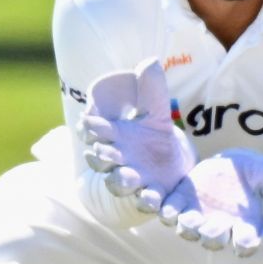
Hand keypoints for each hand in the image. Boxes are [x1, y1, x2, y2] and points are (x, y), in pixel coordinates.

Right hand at [79, 58, 194, 212]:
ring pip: (117, 182)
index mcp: (111, 135)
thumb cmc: (153, 133)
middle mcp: (116, 159)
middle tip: (106, 151)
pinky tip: (154, 201)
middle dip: (101, 154)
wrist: (172, 161)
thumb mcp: (156, 110)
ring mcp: (131, 178)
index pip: (92, 130)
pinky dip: (148, 202)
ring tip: (128, 177)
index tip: (90, 121)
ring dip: (119, 180)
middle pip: (99, 158)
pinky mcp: (151, 194)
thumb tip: (151, 62)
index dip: (90, 127)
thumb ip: (152, 89)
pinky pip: (145, 201)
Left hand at [159, 151, 262, 256]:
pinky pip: (169, 210)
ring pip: (189, 230)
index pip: (245, 244)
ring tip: (184, 219)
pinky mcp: (180, 201)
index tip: (248, 241)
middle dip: (213, 236)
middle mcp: (219, 227)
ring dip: (186, 227)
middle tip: (212, 229)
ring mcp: (197, 216)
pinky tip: (160, 203)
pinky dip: (164, 209)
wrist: (232, 167)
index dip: (245, 244)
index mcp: (244, 226)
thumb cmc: (257, 176)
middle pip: (214, 240)